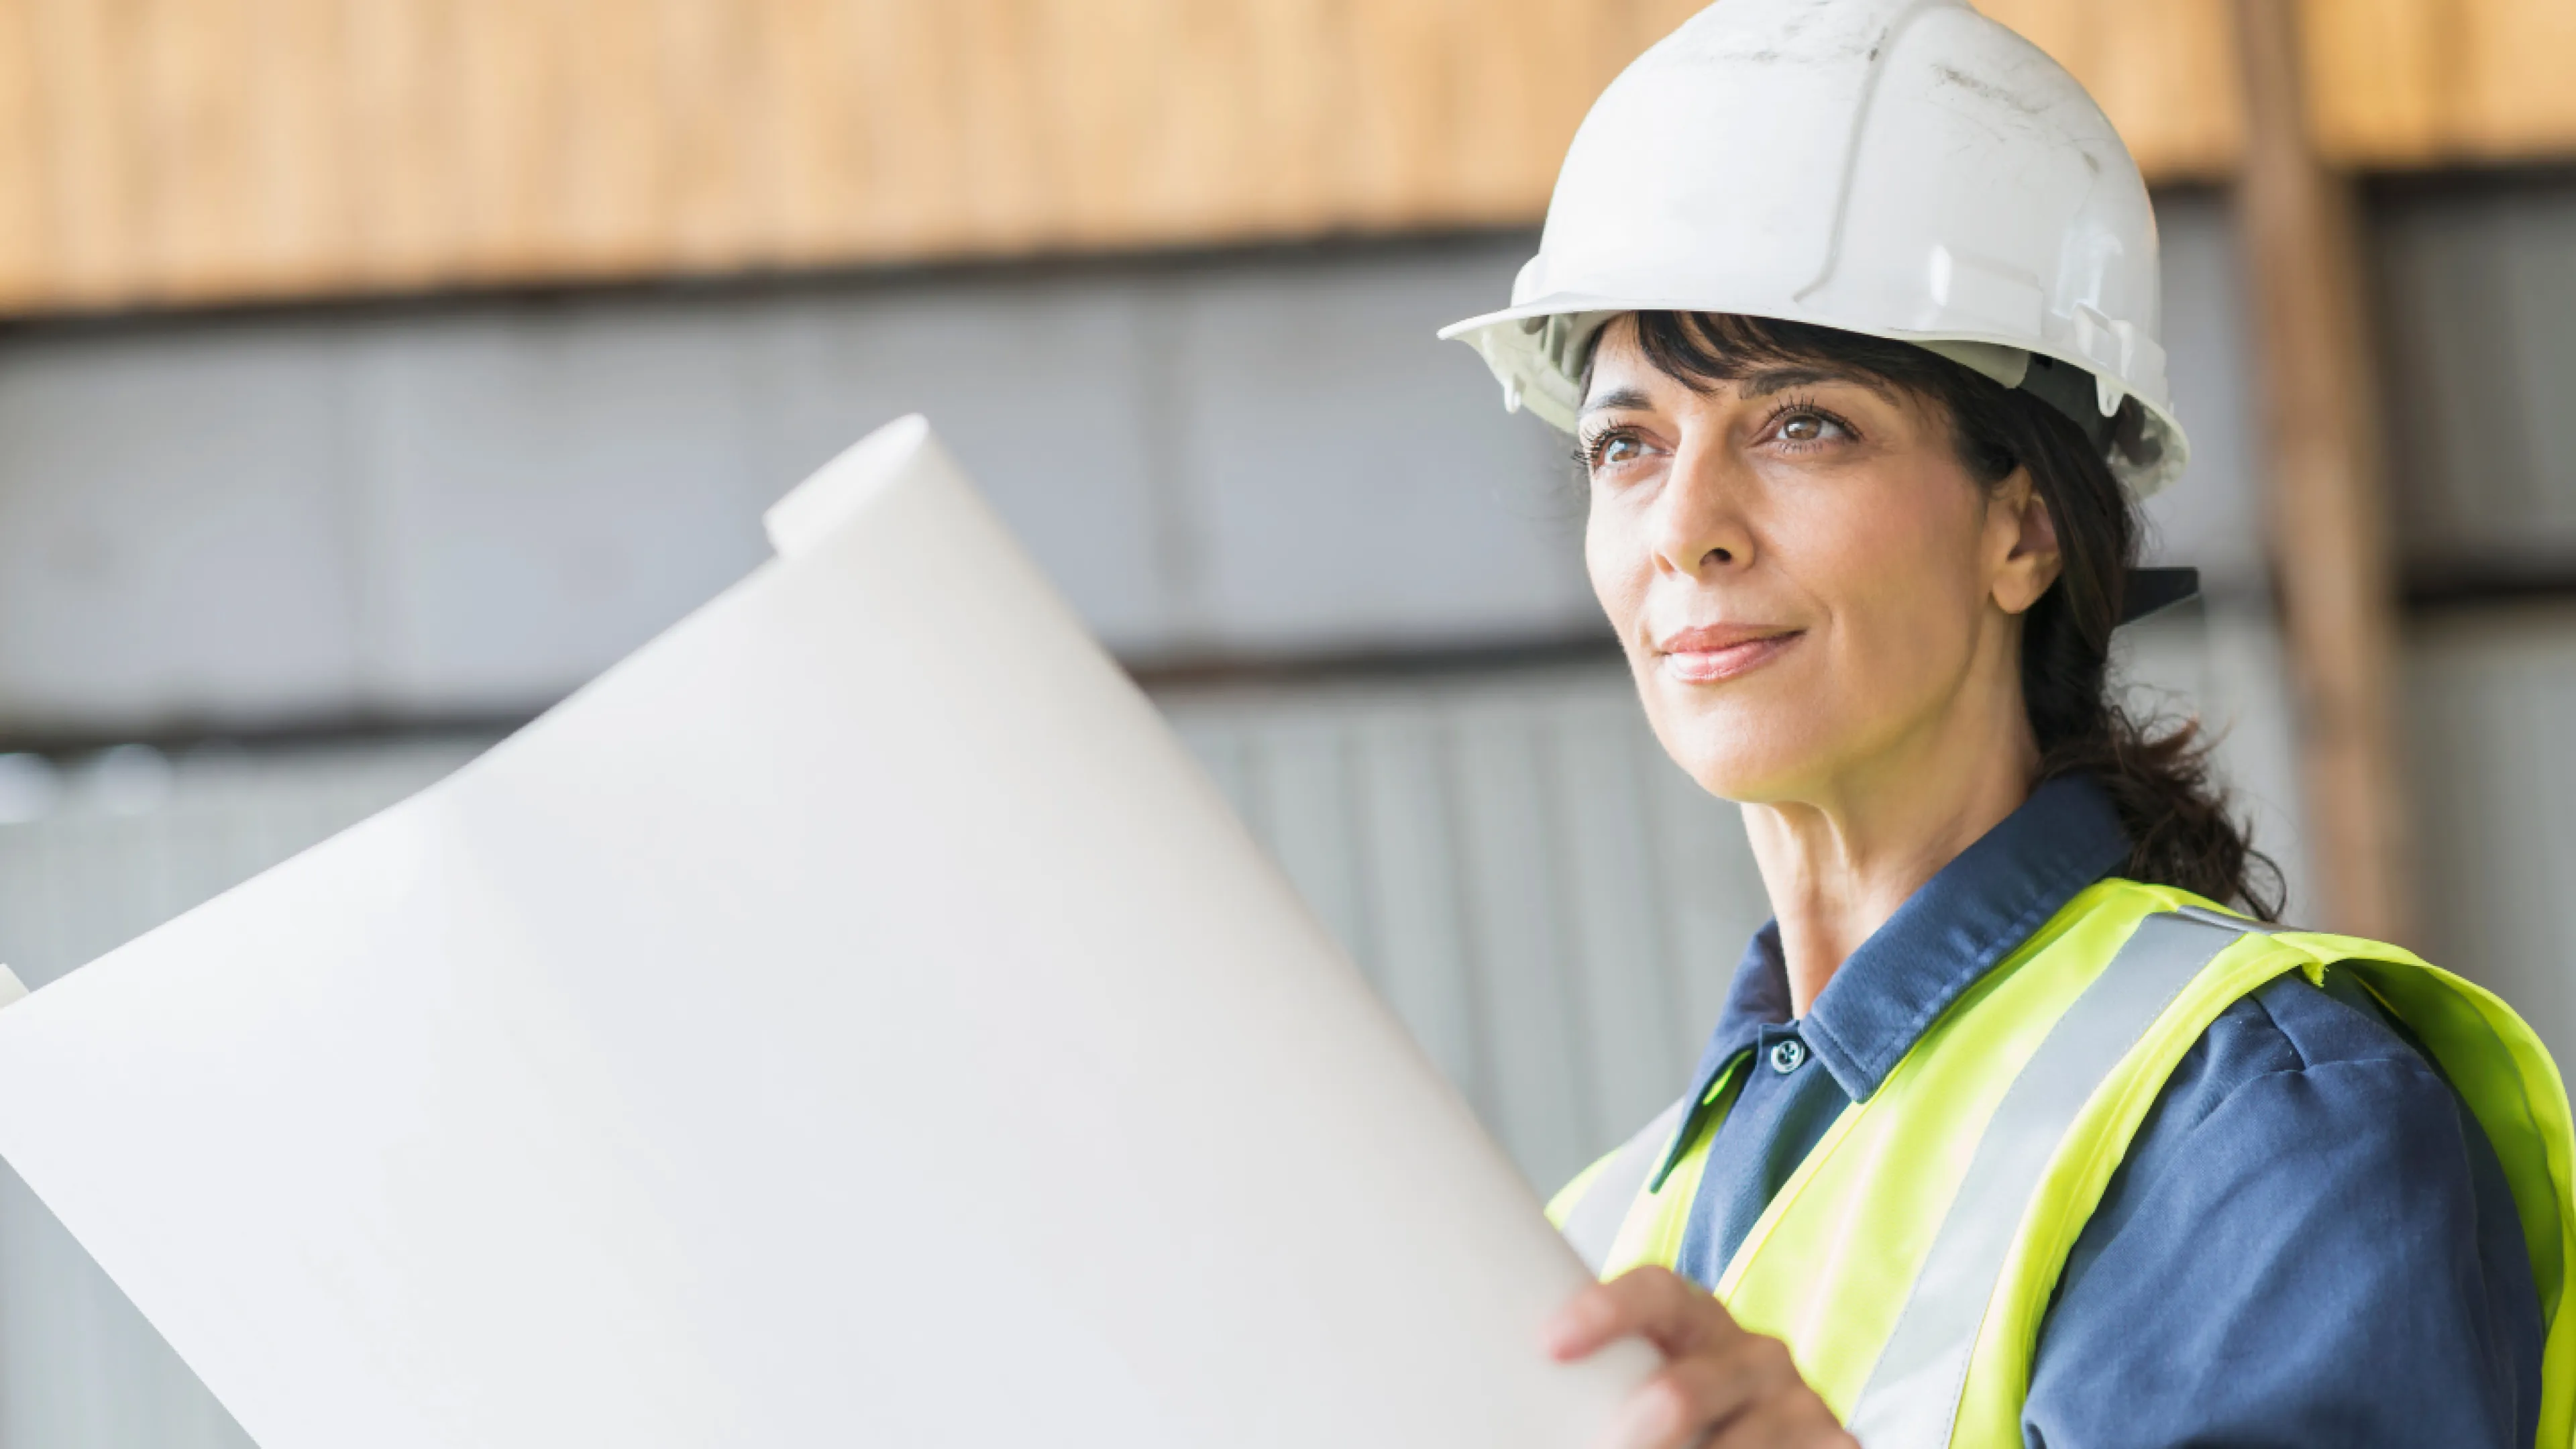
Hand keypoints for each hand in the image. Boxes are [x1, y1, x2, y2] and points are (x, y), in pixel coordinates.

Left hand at [1546, 1266, 1855, 1448]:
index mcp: (1698, 1319)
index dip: (1604, 1311)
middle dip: (1648, 1423)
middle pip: (1689, 1385)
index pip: (1656, 1291)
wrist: (1769, 1439)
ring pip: (1743, 1441)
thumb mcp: (1645, 1383)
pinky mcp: (1839, 1445)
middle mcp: (1756, 1352)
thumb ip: (1605, 1376)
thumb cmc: (1675, 1415)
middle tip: (1611, 1446)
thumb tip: (1506, 1399)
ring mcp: (1801, 1403)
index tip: (1550, 1343)